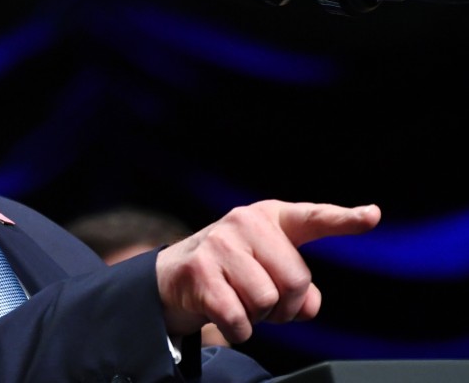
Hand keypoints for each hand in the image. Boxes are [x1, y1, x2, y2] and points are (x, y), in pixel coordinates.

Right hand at [155, 200, 380, 342]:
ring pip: (267, 300)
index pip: (313, 218)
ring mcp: (219, 244)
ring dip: (259, 317)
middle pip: (296, 280)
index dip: (344, 220)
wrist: (174, 277)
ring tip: (240, 302)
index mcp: (270, 218)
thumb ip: (300, 288)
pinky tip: (224, 315)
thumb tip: (308, 305)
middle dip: (286, 305)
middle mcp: (245, 222)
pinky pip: (239, 319)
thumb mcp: (269, 271)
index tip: (371, 216)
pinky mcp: (200, 272)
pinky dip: (238, 330)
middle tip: (264, 302)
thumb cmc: (233, 272)